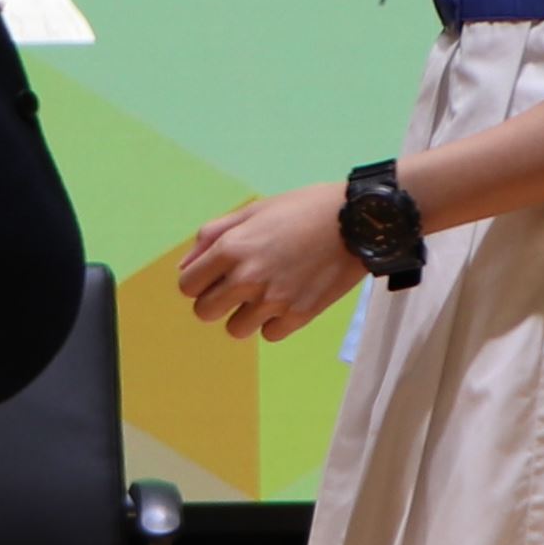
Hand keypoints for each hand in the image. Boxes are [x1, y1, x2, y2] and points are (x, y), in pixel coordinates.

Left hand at [176, 187, 365, 343]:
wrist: (358, 223)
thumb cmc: (304, 209)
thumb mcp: (254, 210)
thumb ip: (212, 235)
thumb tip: (186, 266)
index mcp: (231, 248)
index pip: (188, 285)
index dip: (197, 281)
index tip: (214, 276)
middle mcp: (247, 278)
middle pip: (204, 312)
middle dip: (216, 301)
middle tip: (238, 287)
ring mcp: (273, 300)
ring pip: (235, 329)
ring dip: (244, 315)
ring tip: (265, 294)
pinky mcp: (299, 316)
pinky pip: (269, 335)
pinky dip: (274, 322)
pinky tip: (287, 299)